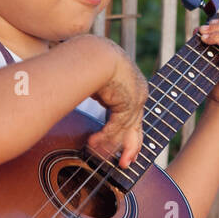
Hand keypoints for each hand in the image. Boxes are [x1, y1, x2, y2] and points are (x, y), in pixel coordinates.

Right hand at [87, 40, 148, 167]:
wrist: (91, 53)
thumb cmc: (84, 60)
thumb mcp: (92, 77)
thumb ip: (95, 91)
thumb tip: (80, 98)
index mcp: (131, 81)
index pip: (132, 111)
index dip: (126, 130)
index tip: (124, 147)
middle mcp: (138, 89)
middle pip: (136, 123)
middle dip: (131, 146)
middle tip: (125, 164)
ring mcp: (137, 95)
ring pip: (127, 127)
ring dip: (111, 143)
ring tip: (98, 155)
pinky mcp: (131, 101)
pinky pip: (119, 125)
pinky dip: (106, 136)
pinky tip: (92, 144)